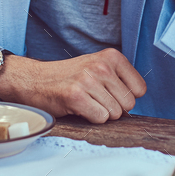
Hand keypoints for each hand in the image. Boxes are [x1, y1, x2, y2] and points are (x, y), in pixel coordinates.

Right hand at [0, 49, 146, 122]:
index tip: (109, 93)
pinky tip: (78, 107)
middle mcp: (101, 65)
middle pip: (128, 104)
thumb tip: (135, 104)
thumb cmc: (69, 78)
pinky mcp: (76, 95)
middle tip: (94, 99)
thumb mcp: (97, 67)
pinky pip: (100, 118)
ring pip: (115, 113)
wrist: (35, 80)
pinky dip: (90, 118)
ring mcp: (88, 80)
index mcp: (111, 56)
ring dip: (100, 113)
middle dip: (113, 108)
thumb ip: (119, 80)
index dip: (125, 97)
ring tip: (85, 101)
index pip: (140, 89)